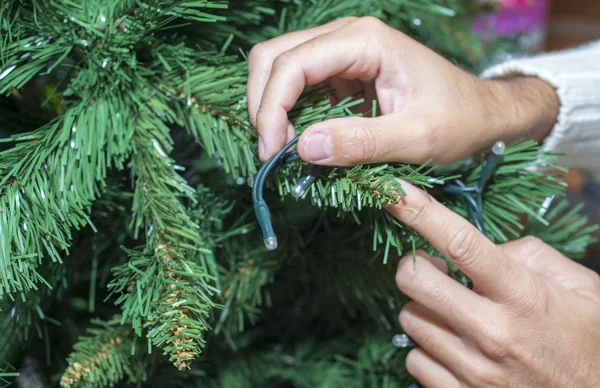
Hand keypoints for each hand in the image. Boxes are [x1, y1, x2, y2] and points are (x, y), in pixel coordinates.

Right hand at [247, 16, 558, 164]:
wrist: (482, 113)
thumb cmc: (460, 120)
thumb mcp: (417, 138)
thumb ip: (361, 142)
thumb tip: (303, 148)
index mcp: (365, 41)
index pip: (293, 63)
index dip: (272, 108)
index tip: (273, 153)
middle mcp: (346, 37)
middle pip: (273, 57)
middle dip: (262, 105)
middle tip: (273, 153)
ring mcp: (341, 54)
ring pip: (278, 70)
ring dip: (271, 110)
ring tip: (284, 152)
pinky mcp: (340, 75)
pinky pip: (298, 89)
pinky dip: (288, 115)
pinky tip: (299, 143)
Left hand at [387, 181, 599, 387]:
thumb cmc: (588, 344)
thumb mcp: (582, 289)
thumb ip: (531, 255)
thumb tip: (488, 248)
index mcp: (522, 295)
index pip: (460, 243)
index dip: (421, 212)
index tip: (395, 192)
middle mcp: (491, 332)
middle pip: (413, 280)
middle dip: (413, 266)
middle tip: (432, 268)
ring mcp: (473, 369)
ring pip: (410, 319)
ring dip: (425, 310)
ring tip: (455, 314)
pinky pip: (414, 359)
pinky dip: (427, 349)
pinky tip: (454, 347)